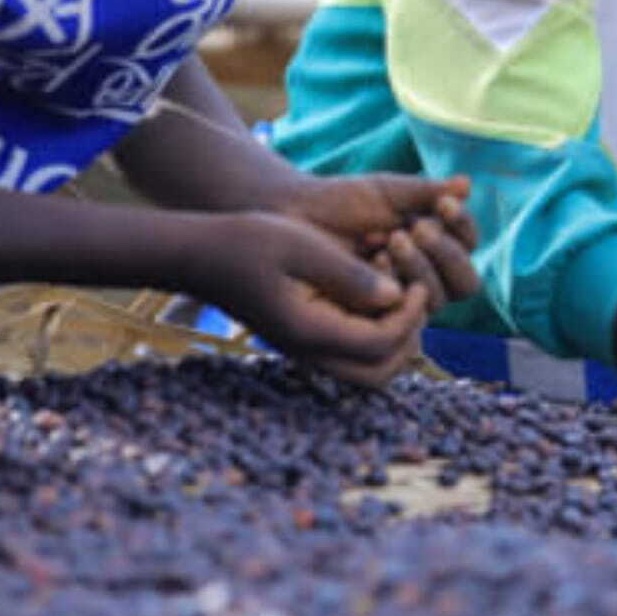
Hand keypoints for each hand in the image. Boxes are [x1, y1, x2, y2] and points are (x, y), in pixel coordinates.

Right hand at [202, 212, 431, 386]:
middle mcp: (308, 351)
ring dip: (394, 339)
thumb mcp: (302, 246)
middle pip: (379, 374)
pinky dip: (375, 332)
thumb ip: (348, 273)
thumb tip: (395, 294)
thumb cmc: (248, 242)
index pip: (379, 345)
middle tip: (414, 296)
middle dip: (407, 339)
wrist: (201, 254)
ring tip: (399, 294)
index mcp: (308, 331)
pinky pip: (352, 352)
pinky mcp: (306, 337)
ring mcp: (306, 348)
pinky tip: (376, 291)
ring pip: (368, 369)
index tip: (415, 283)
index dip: (409, 317)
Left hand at [278, 174, 478, 312]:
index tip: (444, 204)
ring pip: (438, 300)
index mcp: (435, 244)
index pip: (469, 243)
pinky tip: (376, 262)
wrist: (296, 220)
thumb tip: (466, 184)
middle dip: (445, 254)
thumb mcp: (388, 193)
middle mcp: (427, 277)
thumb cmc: (343, 203)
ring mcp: (403, 302)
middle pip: (464, 282)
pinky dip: (396, 286)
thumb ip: (426, 192)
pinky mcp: (379, 321)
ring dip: (422, 269)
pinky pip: (405, 316)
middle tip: (417, 228)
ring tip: (394, 240)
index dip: (463, 226)